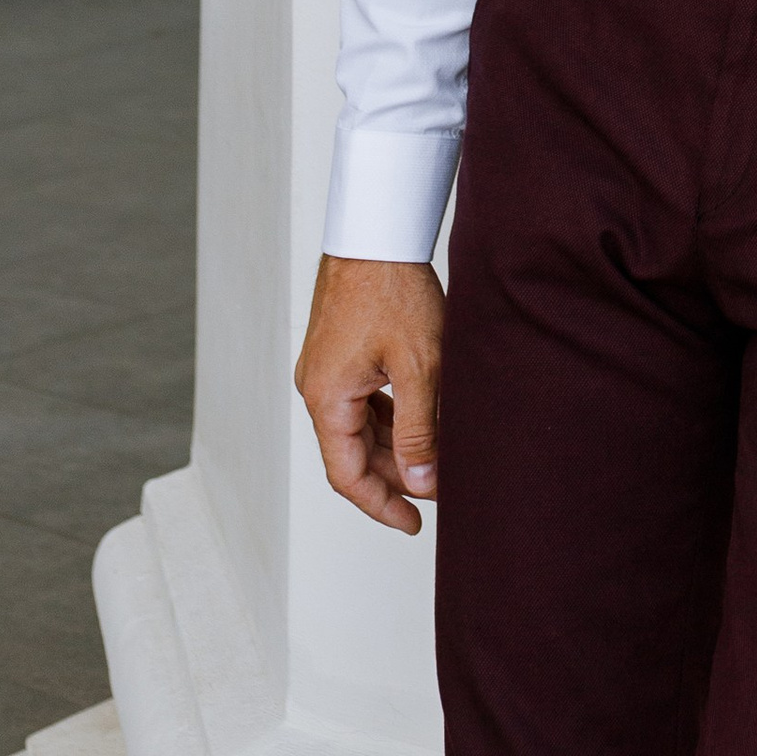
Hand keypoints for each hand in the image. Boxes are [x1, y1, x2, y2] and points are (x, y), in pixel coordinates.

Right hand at [295, 255, 445, 535]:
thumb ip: (420, 431)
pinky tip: (421, 421)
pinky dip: (390, 417)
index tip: (414, 523)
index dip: (381, 505)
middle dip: (395, 477)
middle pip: (352, 453)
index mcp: (327, 398)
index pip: (347, 475)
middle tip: (438, 492)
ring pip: (359, 427)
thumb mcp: (420, 366)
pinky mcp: (340, 352)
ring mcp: (326, 369)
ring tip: (437, 461)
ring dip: (395, 447)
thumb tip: (423, 484)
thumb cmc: (395, 290)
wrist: (377, 231)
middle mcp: (318, 388)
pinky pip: (362, 401)